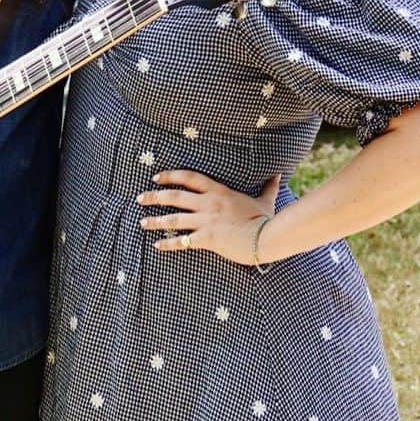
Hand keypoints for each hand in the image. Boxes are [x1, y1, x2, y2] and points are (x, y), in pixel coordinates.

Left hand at [137, 170, 280, 263]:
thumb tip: (279, 174)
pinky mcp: (207, 239)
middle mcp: (209, 204)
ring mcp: (206, 221)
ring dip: (155, 220)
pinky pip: (182, 241)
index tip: (156, 177)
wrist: (267, 237)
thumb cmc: (266, 219)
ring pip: (174, 219)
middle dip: (155, 196)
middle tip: (140, 197)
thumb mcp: (266, 200)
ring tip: (142, 222)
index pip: (190, 178)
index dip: (171, 176)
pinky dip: (168, 243)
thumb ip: (269, 186)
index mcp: (219, 191)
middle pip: (175, 197)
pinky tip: (156, 245)